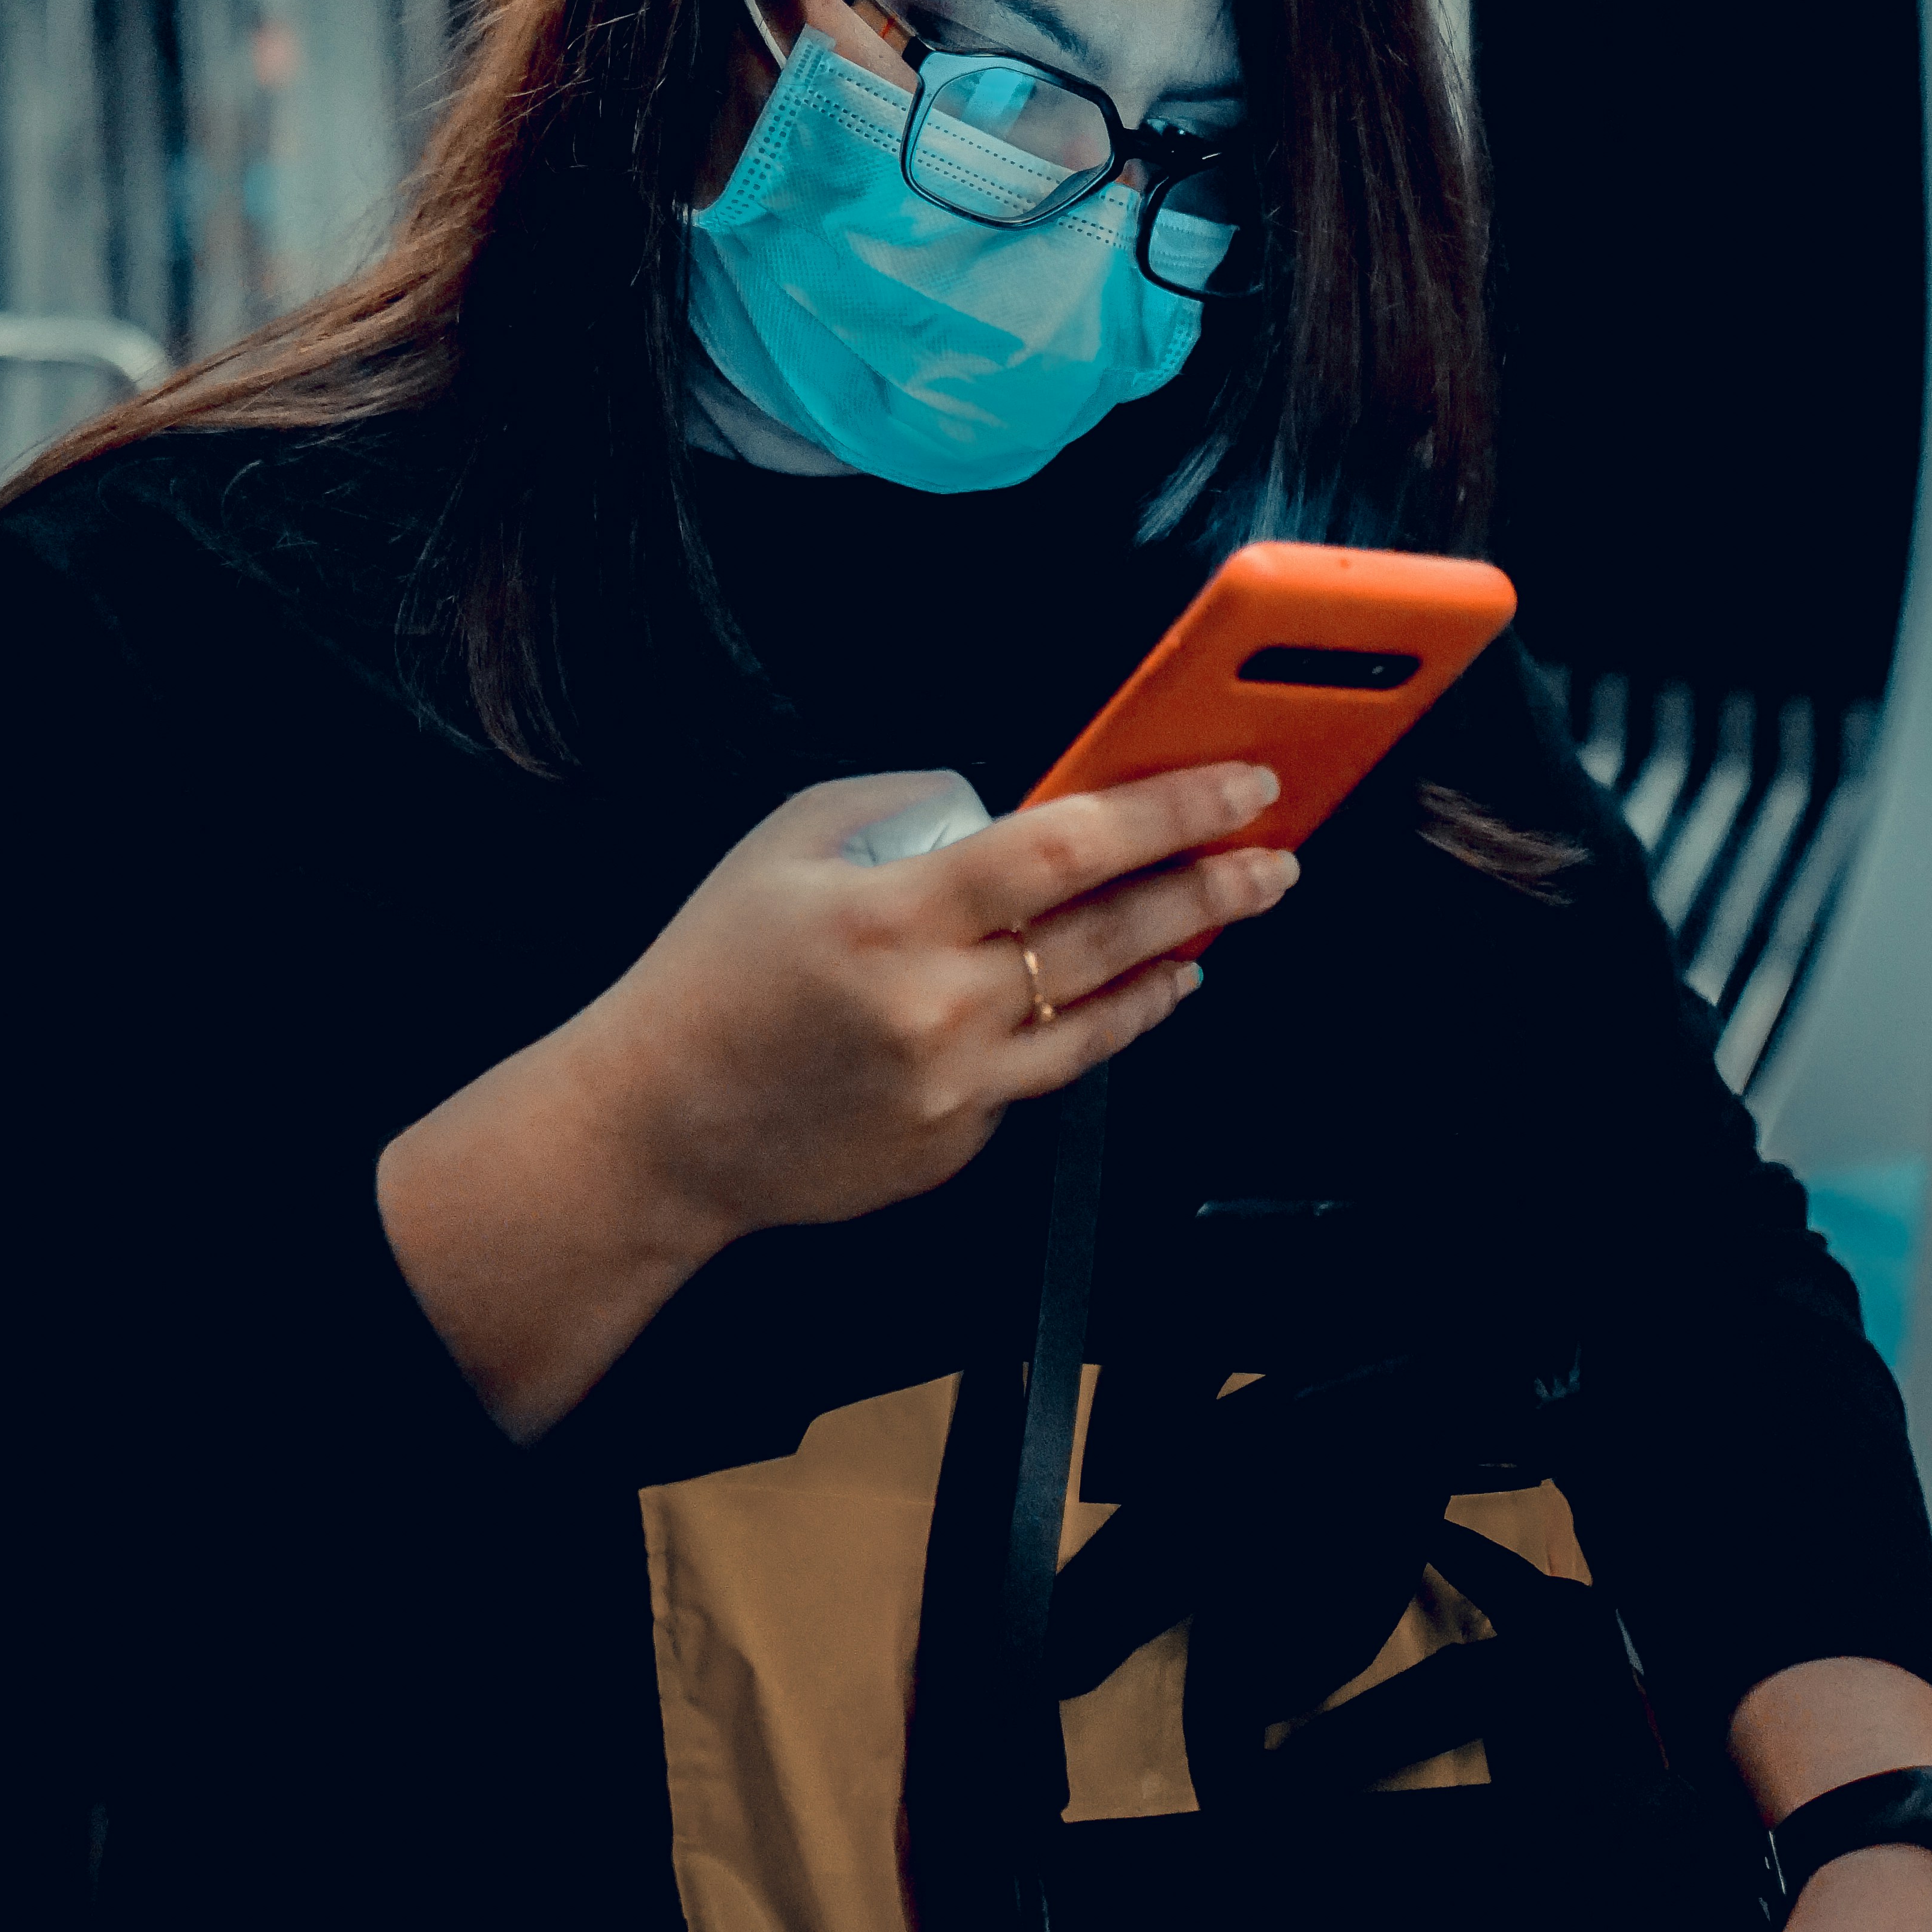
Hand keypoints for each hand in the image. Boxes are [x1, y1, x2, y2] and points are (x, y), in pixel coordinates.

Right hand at [573, 757, 1296, 1243]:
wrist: (658, 1127)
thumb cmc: (712, 974)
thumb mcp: (787, 842)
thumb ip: (901, 803)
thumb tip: (1002, 800)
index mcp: (892, 916)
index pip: (1065, 848)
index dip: (1166, 812)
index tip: (1237, 787)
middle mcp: (936, 1006)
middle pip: (1111, 935)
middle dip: (1211, 888)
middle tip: (1272, 858)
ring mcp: (955, 1089)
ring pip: (1104, 1018)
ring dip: (1176, 961)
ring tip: (1221, 922)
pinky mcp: (959, 1144)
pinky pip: (1046, 1072)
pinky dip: (1098, 1024)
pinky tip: (1130, 991)